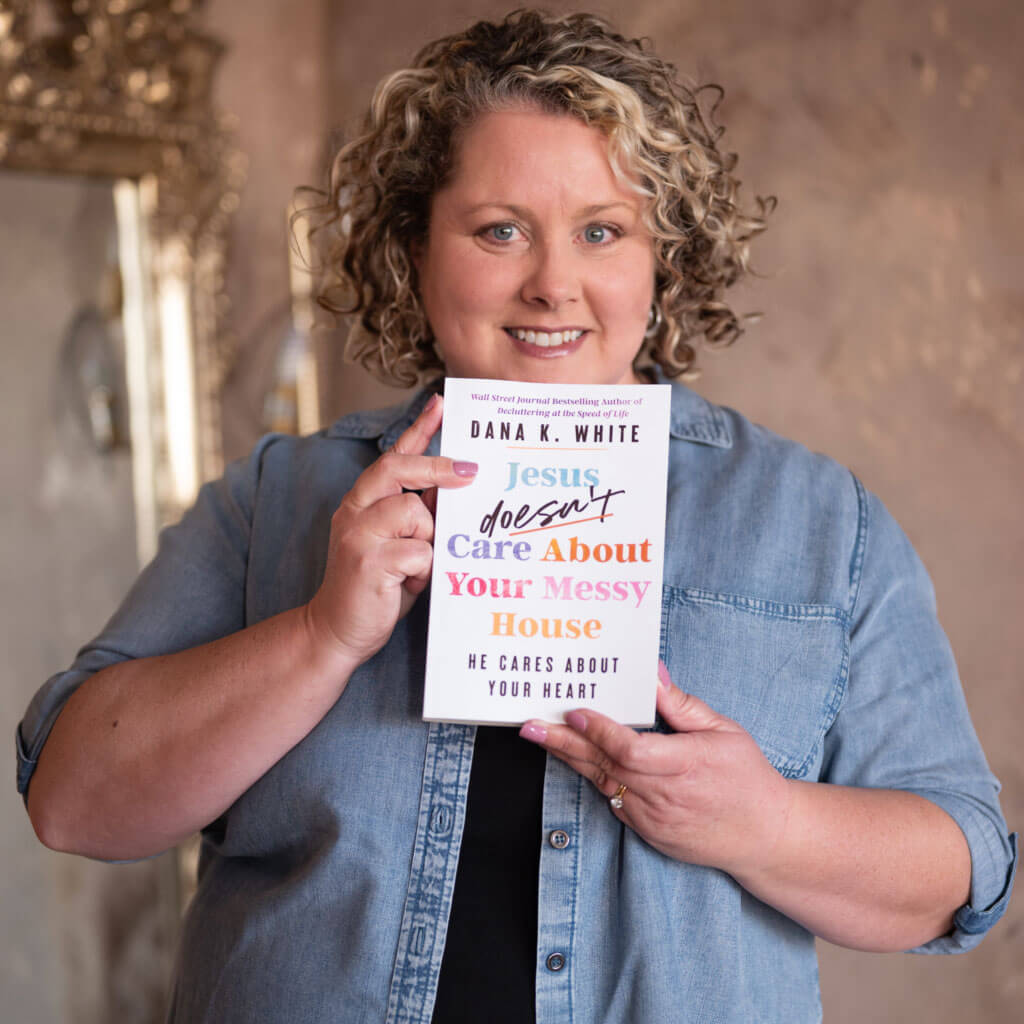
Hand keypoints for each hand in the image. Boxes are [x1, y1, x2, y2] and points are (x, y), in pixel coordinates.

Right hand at [306, 393, 476, 666]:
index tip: (441, 403)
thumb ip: (418, 515)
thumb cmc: (376, 587)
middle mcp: (354, 511)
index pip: (392, 455)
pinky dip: (423, 570)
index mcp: (362, 502)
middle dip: (437, 468)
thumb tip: (455, 488)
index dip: (418, 429)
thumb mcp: (399, 543)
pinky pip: (417, 551)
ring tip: (418, 568)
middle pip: (397, 468)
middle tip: (471, 471)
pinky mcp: (367, 563)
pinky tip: (409, 586)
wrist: (336, 631)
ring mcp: (358, 535)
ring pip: (414, 512)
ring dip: (429, 539)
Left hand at [520, 662, 793, 876]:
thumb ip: (682, 705)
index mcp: (686, 765)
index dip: (599, 731)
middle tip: (530, 725)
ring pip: (603, 782)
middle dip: (564, 743)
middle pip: (605, 765)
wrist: (765, 837)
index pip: (631, 749)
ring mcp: (653, 819)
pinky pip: (614, 799)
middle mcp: (665, 796)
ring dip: (570, 758)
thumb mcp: (724, 731)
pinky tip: (574, 757)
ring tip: (539, 735)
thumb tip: (652, 674)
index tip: (575, 710)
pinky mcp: (648, 832)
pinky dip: (595, 777)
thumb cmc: (747, 777)